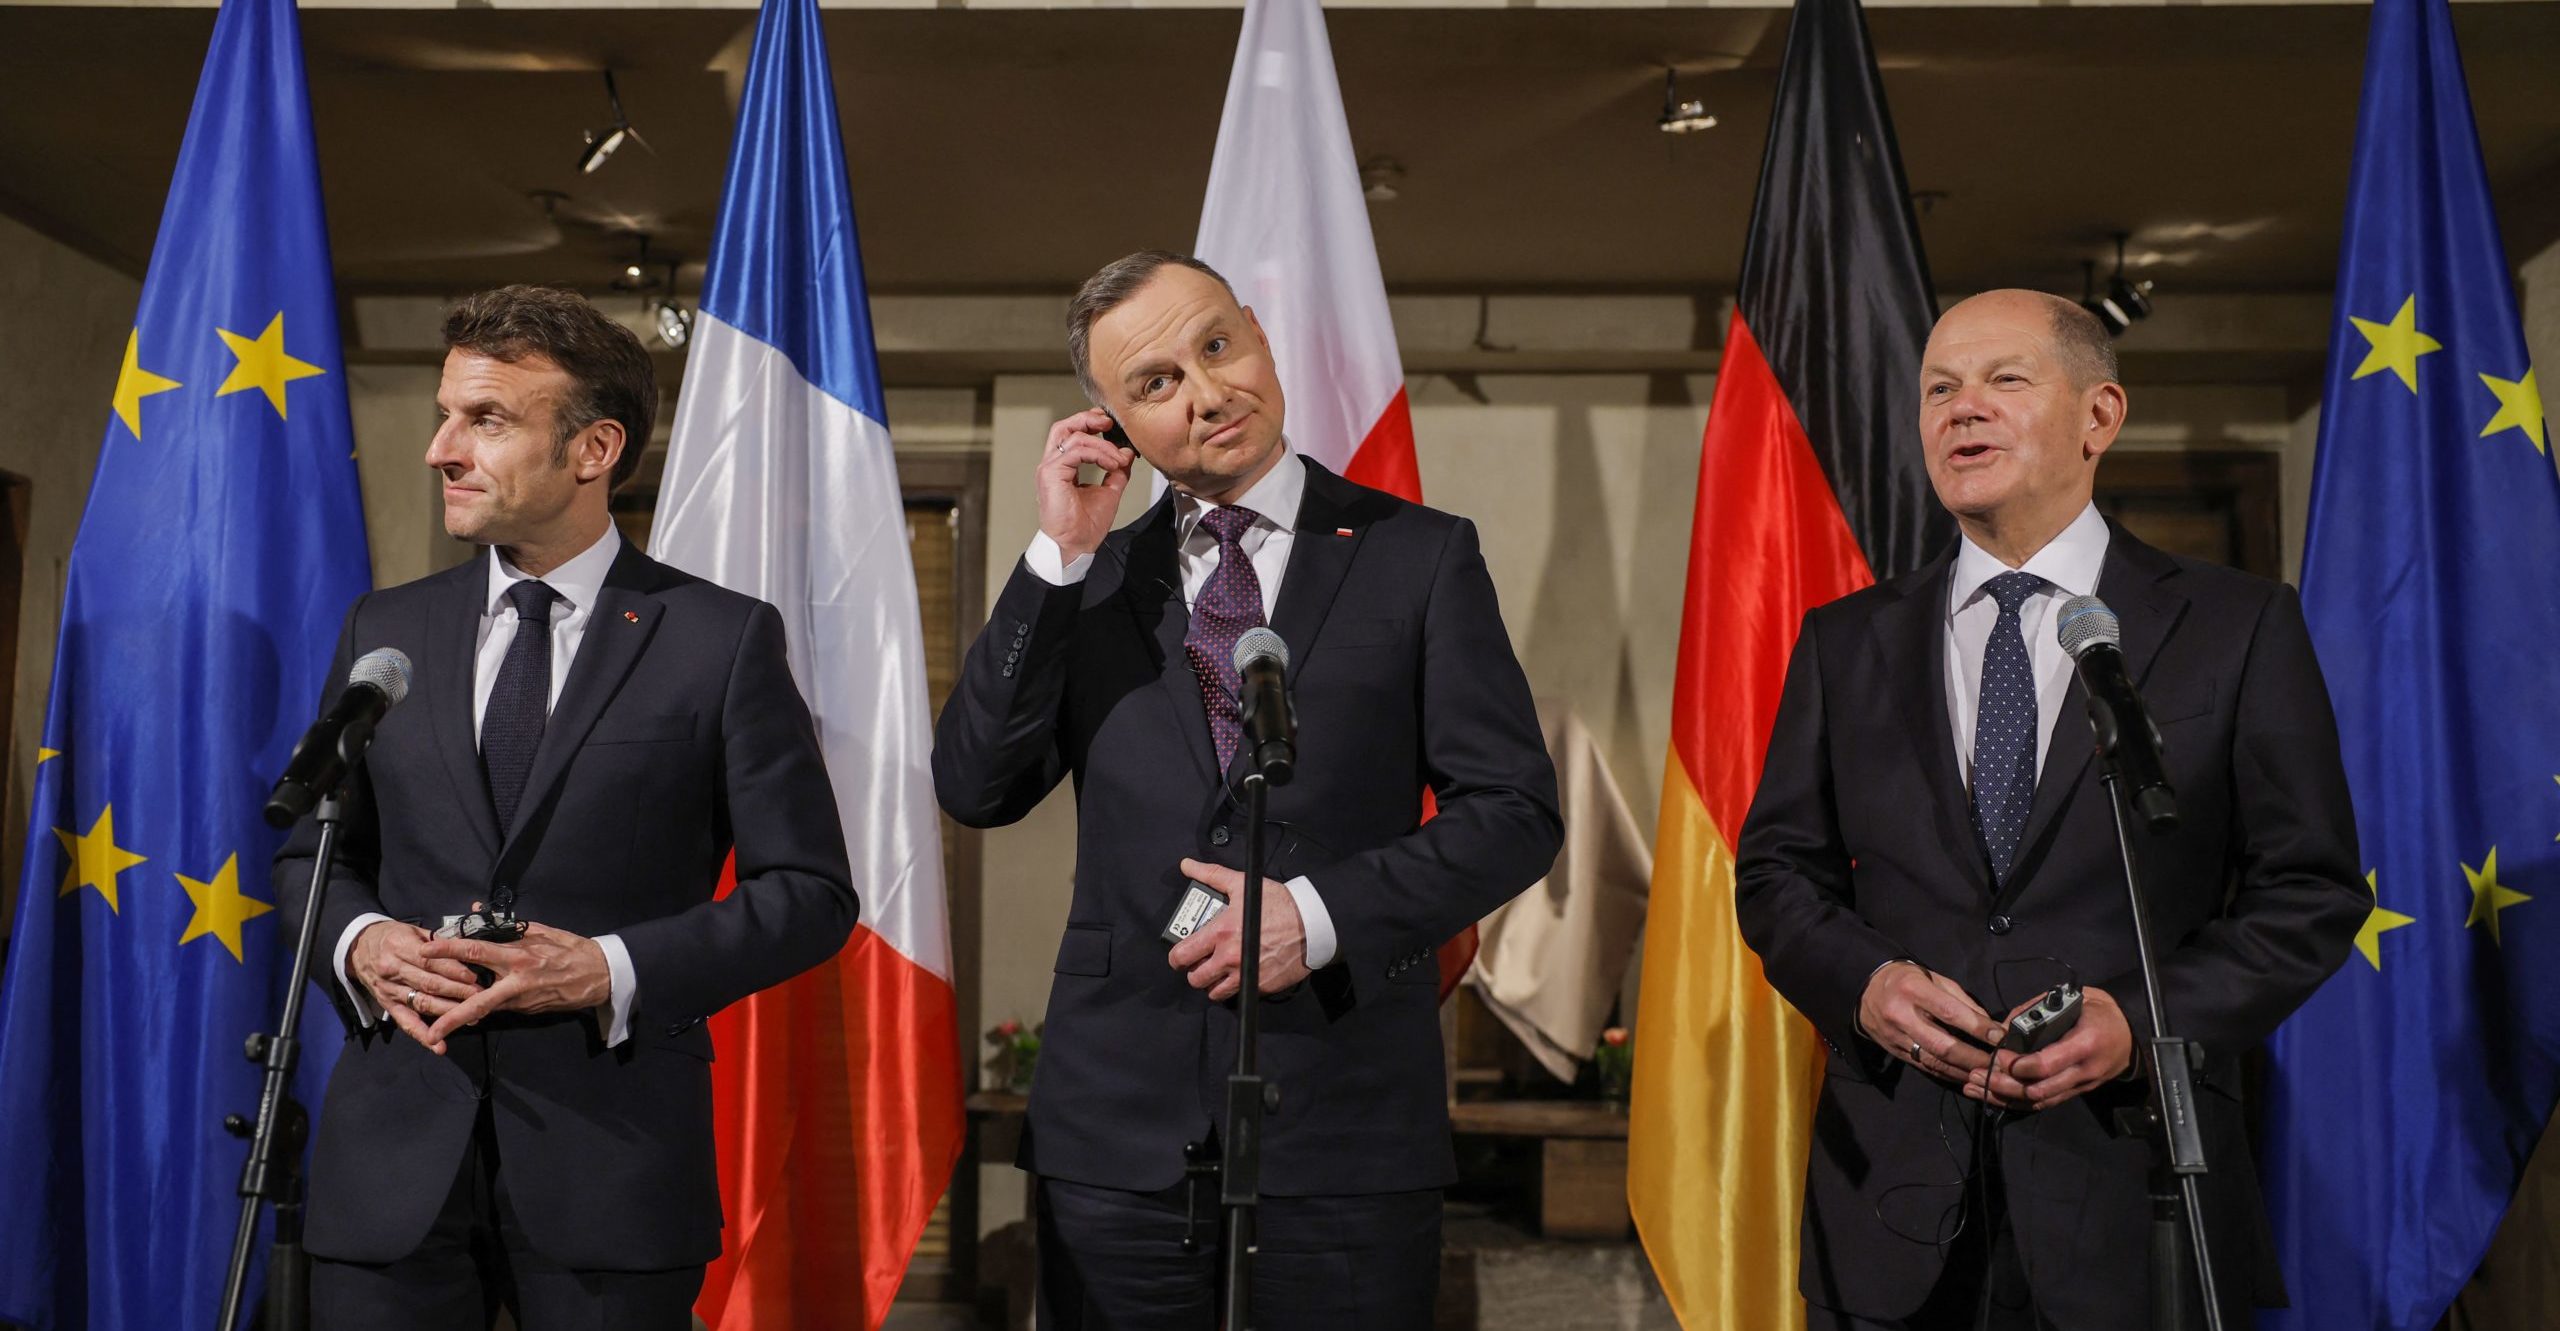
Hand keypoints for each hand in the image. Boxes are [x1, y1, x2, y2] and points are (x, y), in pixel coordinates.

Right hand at [349, 919, 483, 1054]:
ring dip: (447, 1012)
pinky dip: (422, 1034)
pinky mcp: (387, 1005)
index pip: (430, 962)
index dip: (453, 971)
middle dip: (457, 992)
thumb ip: (436, 941)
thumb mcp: (412, 930)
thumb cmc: (392, 936)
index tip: (473, 977)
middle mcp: (393, 970)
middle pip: (429, 984)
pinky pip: (405, 1022)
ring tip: (471, 1016)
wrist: (359, 947)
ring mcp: (389, 990)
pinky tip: (438, 1045)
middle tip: (480, 997)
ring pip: (422, 1003)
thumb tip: (464, 949)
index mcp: (400, 947)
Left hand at [417, 922, 613, 1046]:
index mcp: (519, 956)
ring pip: (484, 1009)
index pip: (476, 951)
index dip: (448, 950)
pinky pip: (498, 1007)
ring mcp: (521, 1001)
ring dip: (460, 1016)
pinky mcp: (526, 1011)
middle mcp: (517, 983)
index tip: (425, 951)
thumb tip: (475, 912)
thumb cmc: (570, 948)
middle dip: (450, 1017)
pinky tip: (466, 1009)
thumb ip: (506, 925)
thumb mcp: (541, 931)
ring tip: (437, 1024)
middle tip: (426, 1025)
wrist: (600, 975)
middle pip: (476, 1002)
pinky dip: (482, 1007)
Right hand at [1037, 409, 1135, 563]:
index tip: (1110, 426)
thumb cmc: (1084, 526)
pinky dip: (1097, 453)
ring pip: (1073, 436)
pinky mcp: (1051, 474)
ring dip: (1101, 444)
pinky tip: (1111, 464)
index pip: (1071, 435)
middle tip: (1109, 422)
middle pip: (1064, 427)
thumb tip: (1126, 453)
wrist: (1075, 546)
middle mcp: (1052, 465)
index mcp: (1062, 468)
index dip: (1089, 424)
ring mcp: (1049, 468)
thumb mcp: (1109, 493)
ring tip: (1117, 458)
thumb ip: (1116, 472)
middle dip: (1088, 419)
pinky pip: (1076, 451)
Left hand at [1166, 859, 1310, 1000]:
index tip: (1180, 955)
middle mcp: (1229, 957)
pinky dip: (1236, 986)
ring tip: (1219, 971)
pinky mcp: (1260, 985)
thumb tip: (1188, 866)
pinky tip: (1241, 971)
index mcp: (1220, 933)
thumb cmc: (1279, 904)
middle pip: (1195, 979)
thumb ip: (1211, 875)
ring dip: (1213, 983)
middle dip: (1195, 971)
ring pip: (1214, 992)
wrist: (1311, 923)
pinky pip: (1239, 993)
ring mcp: (1245, 974)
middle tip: (1201, 962)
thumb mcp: (1242, 884)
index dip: (1176, 957)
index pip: (1182, 955)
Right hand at [1859, 960, 2003, 1085]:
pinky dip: (1948, 1074)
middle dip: (1974, 1058)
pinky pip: (1925, 1067)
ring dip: (1963, 1071)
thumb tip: (1989, 1025)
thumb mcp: (1934, 978)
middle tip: (1998, 1065)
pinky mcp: (1895, 1051)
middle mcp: (1902, 1015)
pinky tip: (1965, 1077)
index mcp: (1913, 990)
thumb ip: (1961, 1000)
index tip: (2000, 1037)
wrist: (1867, 990)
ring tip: (1987, 1076)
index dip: (1977, 1027)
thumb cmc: (1907, 980)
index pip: (1950, 1013)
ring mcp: (1896, 1037)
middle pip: (1942, 1045)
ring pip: (1934, 1061)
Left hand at [1972, 986, 2134, 1111]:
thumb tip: (2004, 1026)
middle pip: (2039, 1089)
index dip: (2018, 1065)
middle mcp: (2084, 1070)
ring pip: (2040, 1101)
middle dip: (2004, 1085)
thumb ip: (2037, 1008)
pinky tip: (1994, 1098)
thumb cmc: (2100, 1011)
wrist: (2131, 1036)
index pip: (2047, 1064)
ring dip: (2004, 1098)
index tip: (1997, 1056)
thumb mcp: (2073, 997)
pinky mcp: (2076, 1093)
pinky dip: (2018, 1103)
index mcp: (2085, 1043)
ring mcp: (2081, 1086)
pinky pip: (2046, 1103)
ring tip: (1975, 1089)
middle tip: (1977, 1075)